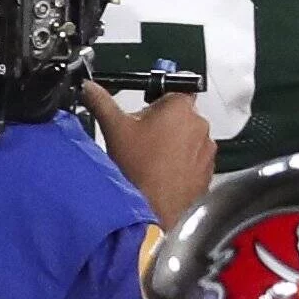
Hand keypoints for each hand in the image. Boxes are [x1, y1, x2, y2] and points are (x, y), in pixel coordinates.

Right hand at [83, 81, 214, 228]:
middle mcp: (200, 125)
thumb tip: (89, 87)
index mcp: (181, 107)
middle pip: (181, 117)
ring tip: (152, 161)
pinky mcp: (209, 171)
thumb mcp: (114, 128)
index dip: (157, 104)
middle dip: (164, 125)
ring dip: (175, 145)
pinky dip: (183, 164)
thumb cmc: (137, 168)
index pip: (173, 92)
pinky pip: (195, 160)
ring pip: (189, 139)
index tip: (145, 116)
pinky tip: (163, 174)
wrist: (152, 210)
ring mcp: (207, 149)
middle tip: (143, 141)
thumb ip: (101, 102)